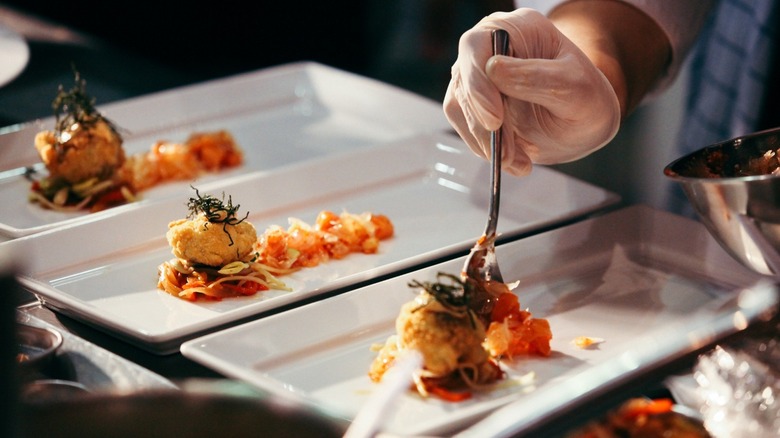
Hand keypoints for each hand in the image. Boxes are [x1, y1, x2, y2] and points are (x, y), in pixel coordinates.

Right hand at [444, 8, 620, 175]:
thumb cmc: (586, 98)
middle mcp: (488, 49)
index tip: (495, 119)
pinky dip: (487, 150)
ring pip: (460, 109)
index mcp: (516, 29)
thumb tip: (493, 70)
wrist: (584, 123)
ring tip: (519, 162)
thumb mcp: (575, 87)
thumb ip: (538, 77)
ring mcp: (477, 78)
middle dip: (484, 124)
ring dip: (486, 142)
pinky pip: (466, 129)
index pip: (477, 46)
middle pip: (464, 81)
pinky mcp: (472, 106)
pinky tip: (515, 161)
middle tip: (508, 155)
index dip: (478, 82)